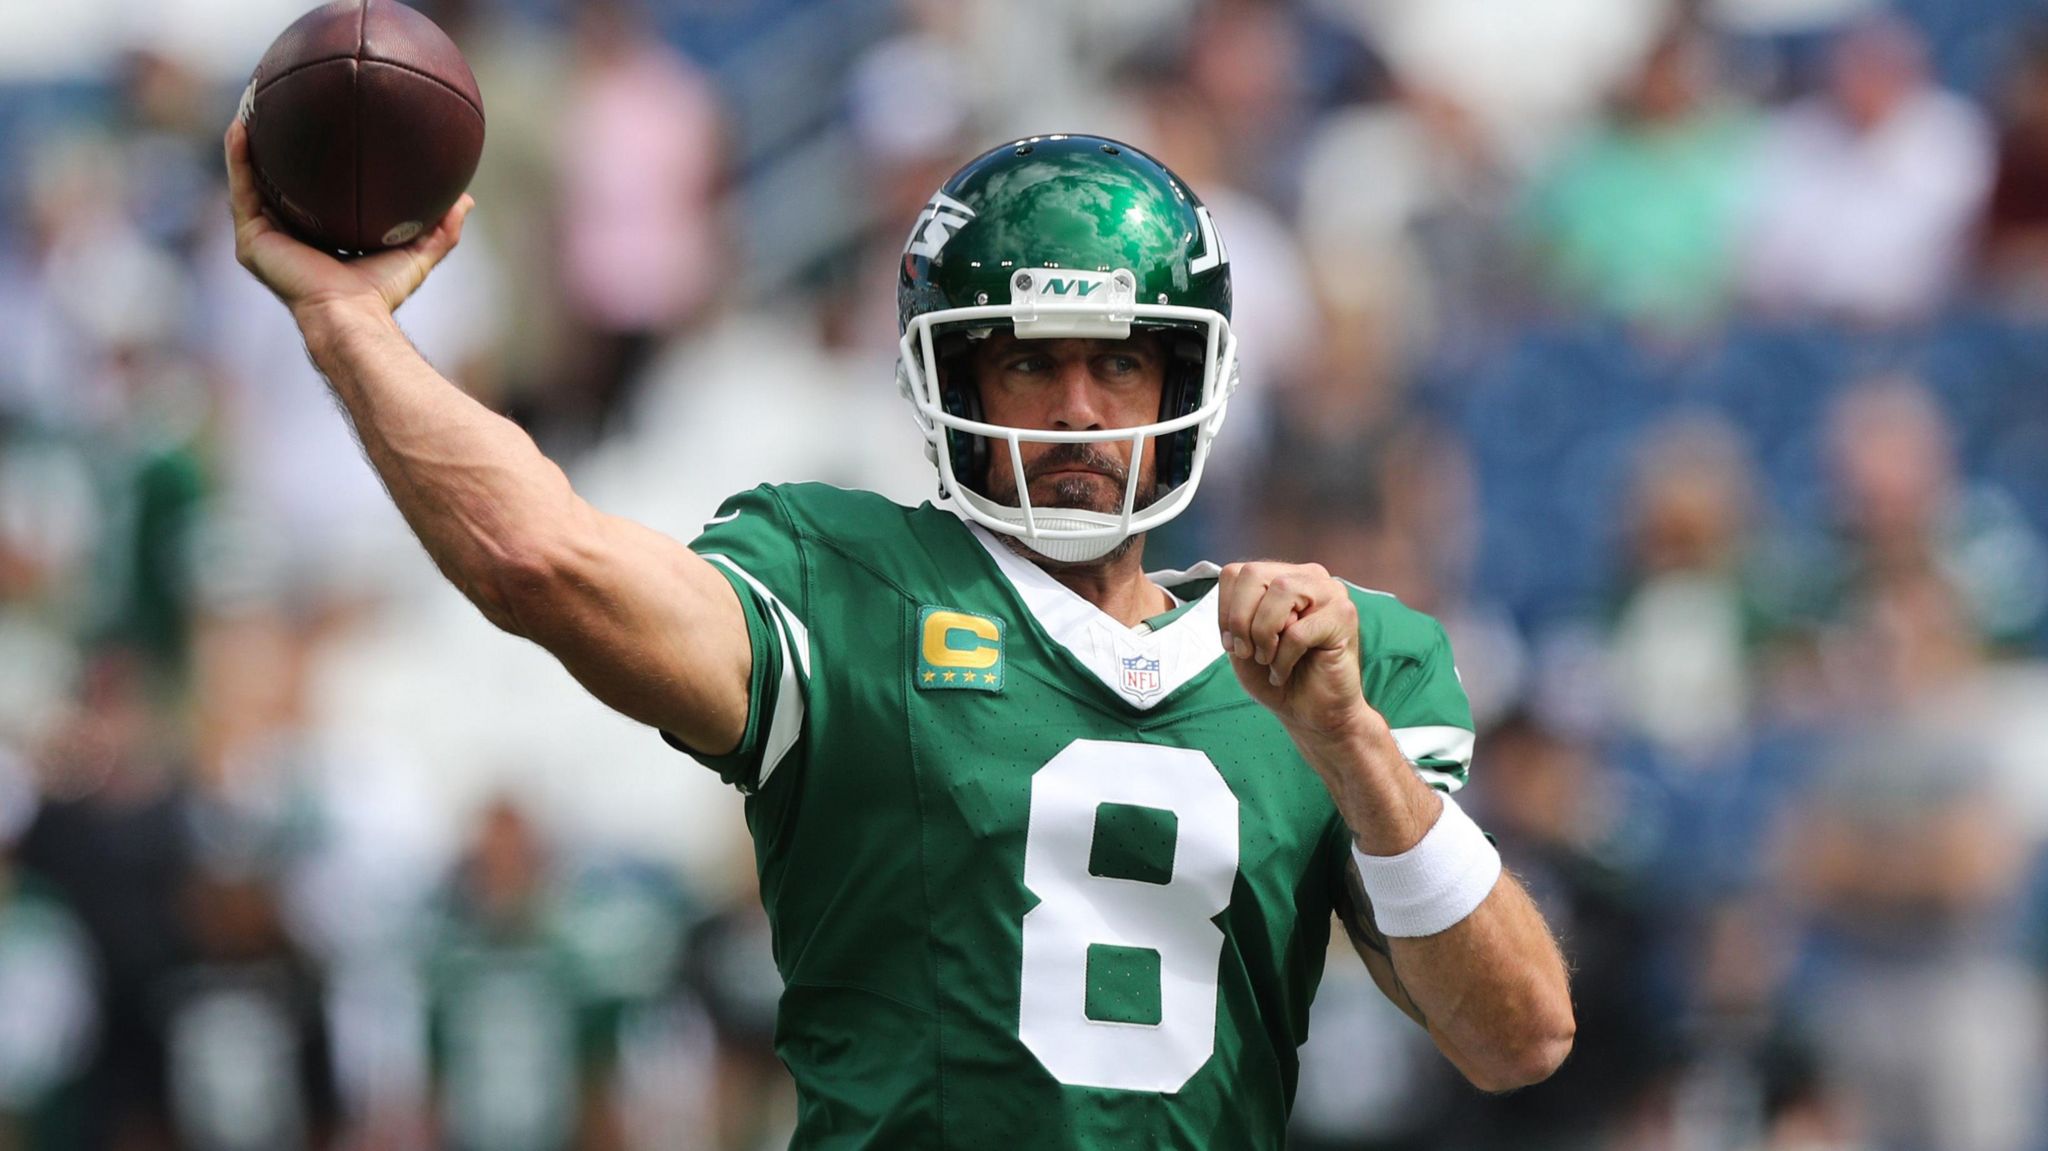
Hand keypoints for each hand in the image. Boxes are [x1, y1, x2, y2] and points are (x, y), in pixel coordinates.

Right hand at [224, 117, 472, 321]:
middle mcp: (288, 239)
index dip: (313, 169)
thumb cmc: (382, 292)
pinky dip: (238, 159)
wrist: (352, 313)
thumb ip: (441, 229)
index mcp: (319, 241)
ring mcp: (266, 240)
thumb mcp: (418, 253)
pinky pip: (242, 190)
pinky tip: (241, 128)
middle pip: (276, 186)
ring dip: (247, 147)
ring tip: (250, 107)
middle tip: (279, 111)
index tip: (320, 134)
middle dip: (275, 151)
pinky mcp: (252, 241)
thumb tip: (466, 200)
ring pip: (252, 183)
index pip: (313, 199)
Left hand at [1217, 561, 1375, 739]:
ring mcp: (1331, 593)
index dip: (1225, 610)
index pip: (1237, 572)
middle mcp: (1308, 576)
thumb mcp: (1241, 643)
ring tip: (1268, 659)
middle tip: (1247, 652)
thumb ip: (1235, 614)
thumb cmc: (1276, 675)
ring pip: (1281, 591)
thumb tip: (1238, 603)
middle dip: (1240, 620)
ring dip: (1263, 634)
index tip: (1233, 643)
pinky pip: (1298, 631)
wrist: (1311, 713)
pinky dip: (1283, 659)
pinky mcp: (1345, 617)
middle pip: (1254, 574)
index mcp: (1282, 576)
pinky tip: (1285, 671)